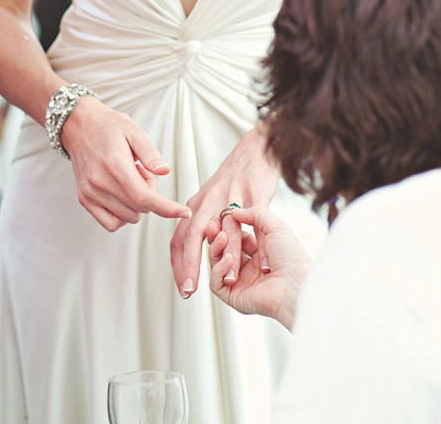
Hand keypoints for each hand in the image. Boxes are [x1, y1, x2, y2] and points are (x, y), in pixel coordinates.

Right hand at [61, 96, 190, 231]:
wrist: (78, 124)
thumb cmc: (108, 126)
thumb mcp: (134, 131)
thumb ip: (150, 154)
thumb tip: (165, 171)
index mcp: (114, 163)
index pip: (143, 197)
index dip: (166, 208)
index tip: (184, 212)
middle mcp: (99, 181)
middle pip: (139, 209)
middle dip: (151, 196)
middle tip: (142, 171)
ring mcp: (89, 192)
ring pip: (127, 218)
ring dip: (136, 204)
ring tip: (129, 178)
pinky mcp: (84, 198)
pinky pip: (110, 223)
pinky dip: (123, 215)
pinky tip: (122, 195)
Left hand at [170, 128, 278, 297]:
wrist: (255, 150)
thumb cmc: (233, 178)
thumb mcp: (209, 198)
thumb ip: (202, 223)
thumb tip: (195, 254)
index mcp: (196, 205)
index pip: (179, 238)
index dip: (178, 265)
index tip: (183, 289)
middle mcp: (208, 201)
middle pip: (192, 236)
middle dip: (189, 266)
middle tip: (190, 291)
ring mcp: (231, 197)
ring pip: (226, 232)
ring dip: (227, 259)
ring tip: (228, 283)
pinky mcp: (253, 193)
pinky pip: (255, 223)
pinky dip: (259, 245)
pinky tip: (262, 264)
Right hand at [209, 206, 310, 330]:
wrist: (296, 286)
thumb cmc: (292, 259)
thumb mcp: (276, 227)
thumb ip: (256, 214)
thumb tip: (235, 211)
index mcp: (262, 252)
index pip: (237, 237)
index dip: (228, 227)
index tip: (221, 217)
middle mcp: (251, 267)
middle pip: (225, 250)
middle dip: (217, 237)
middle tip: (213, 226)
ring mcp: (242, 282)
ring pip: (217, 264)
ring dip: (217, 249)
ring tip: (223, 238)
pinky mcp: (234, 297)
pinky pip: (216, 283)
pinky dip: (218, 269)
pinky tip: (229, 259)